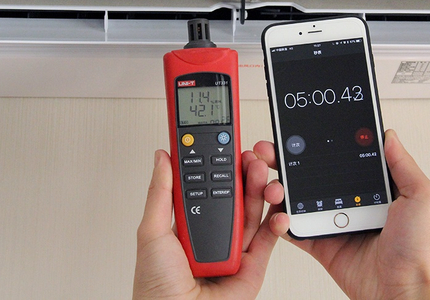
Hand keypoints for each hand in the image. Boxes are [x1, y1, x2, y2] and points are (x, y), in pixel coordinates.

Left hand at [133, 148, 277, 299]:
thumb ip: (162, 192)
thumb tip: (162, 157)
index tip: (227, 143)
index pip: (208, 184)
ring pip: (253, 210)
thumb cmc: (156, 288)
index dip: (219, 163)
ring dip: (261, 189)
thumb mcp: (152, 232)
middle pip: (236, 194)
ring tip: (262, 173)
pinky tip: (276, 206)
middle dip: (245, 172)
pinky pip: (269, 238)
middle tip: (250, 155)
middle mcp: (213, 232)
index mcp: (189, 222)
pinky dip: (277, 221)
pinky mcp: (253, 264)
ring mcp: (234, 247)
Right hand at [257, 129, 429, 299]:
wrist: (402, 291)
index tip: (304, 130)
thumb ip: (403, 165)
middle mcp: (351, 199)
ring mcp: (333, 219)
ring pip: (299, 196)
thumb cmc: (418, 250)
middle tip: (273, 150)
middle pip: (314, 172)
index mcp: (374, 186)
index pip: (343, 155)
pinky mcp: (320, 242)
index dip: (323, 142)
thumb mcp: (422, 198)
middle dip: (290, 158)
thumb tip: (388, 135)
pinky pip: (294, 227)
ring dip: (281, 185)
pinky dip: (280, 219)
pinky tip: (278, 210)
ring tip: (274, 181)